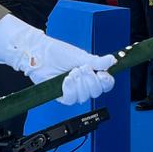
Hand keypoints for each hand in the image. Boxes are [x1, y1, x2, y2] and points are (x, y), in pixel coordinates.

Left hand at [0, 15, 116, 104]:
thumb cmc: (57, 52)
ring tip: (71, 72)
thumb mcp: (80, 56)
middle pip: (96, 92)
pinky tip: (66, 80)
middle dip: (90, 80)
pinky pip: (71, 99)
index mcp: (91, 73)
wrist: (39, 54)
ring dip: (79, 84)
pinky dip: (70, 89)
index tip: (103, 75)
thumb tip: (112, 61)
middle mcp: (83, 83)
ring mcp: (73, 90)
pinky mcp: (62, 95)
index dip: (106, 81)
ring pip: (84, 96)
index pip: (106, 84)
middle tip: (83, 68)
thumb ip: (97, 62)